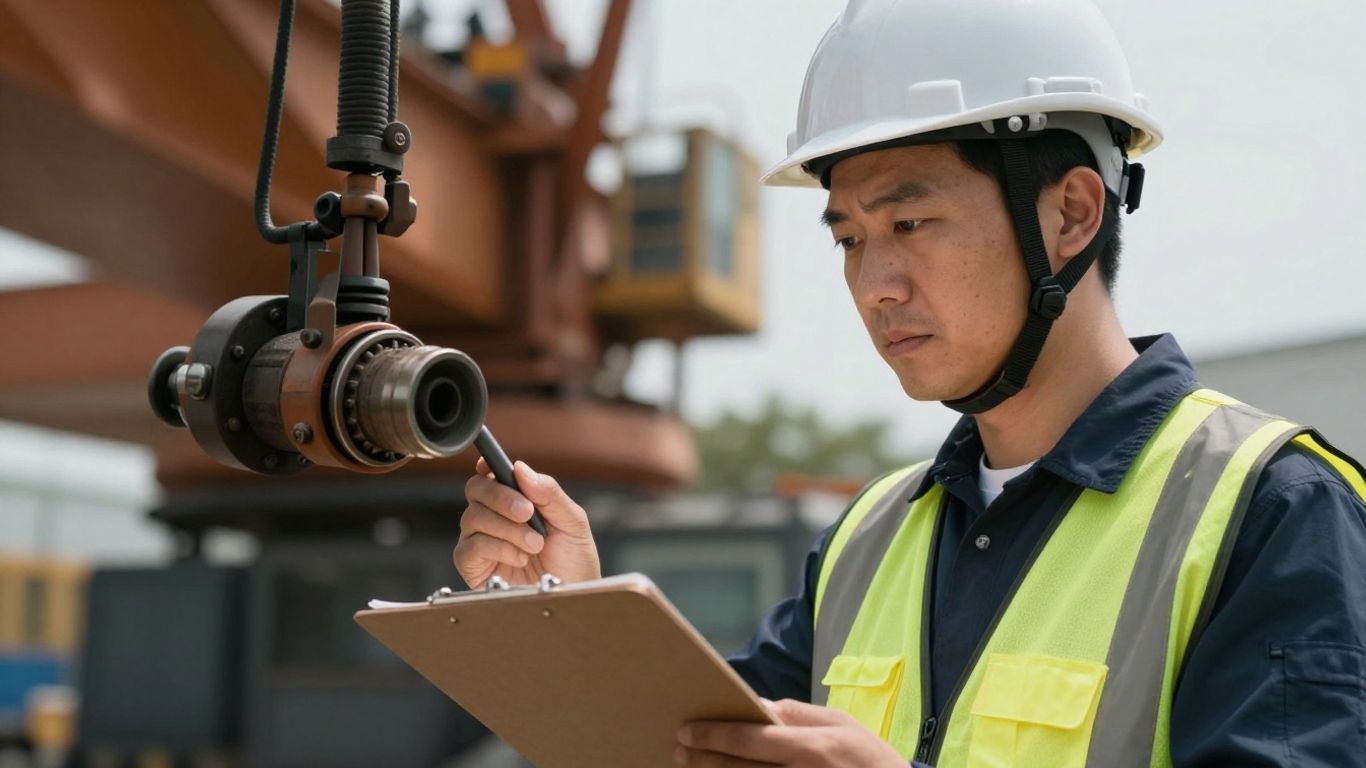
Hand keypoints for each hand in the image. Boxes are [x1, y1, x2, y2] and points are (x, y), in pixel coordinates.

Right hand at [453, 459, 600, 586]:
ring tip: (534, 544)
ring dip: (507, 528)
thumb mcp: (572, 522)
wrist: (575, 598)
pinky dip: (498, 548)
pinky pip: (471, 547)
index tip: (492, 466)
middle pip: (476, 490)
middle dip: (501, 497)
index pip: (492, 476)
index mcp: (517, 501)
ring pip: (473, 517)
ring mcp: (482, 541)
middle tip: (527, 512)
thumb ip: (548, 493)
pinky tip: (520, 558)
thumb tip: (521, 468)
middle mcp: (495, 518)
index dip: (488, 465)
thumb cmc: (574, 562)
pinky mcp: (474, 567)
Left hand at [674, 699, 907, 766]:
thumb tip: (760, 705)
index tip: (686, 730)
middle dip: (702, 758)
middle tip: (679, 749)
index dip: (712, 735)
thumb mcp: (841, 724)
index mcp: (810, 748)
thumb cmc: (870, 758)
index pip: (748, 740)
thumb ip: (799, 714)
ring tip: (691, 766)